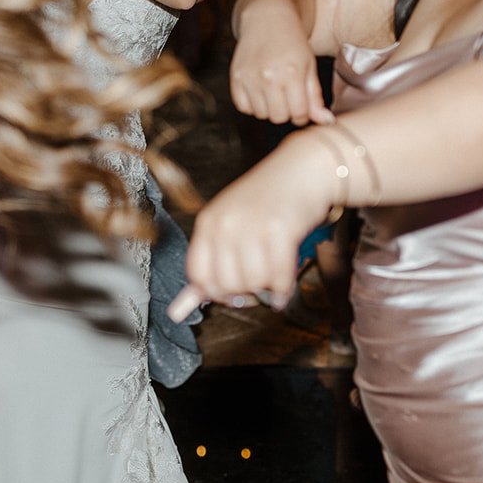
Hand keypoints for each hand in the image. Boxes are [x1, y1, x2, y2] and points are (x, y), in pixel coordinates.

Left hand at [170, 134, 338, 319]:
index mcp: (209, 222)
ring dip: (267, 289)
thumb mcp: (232, 226)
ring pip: (253, 284)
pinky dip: (284, 289)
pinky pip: (279, 277)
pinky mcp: (280, 229)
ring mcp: (252, 225)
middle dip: (245, 294)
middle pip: (227, 285)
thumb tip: (178, 313)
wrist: (304, 169)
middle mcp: (226, 223)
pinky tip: (285, 288)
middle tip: (259, 287)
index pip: (198, 275)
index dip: (215, 292)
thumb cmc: (268, 200)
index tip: (232, 292)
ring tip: (273, 276)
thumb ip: (211, 267)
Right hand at [230, 7, 334, 125]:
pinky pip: (243, 107)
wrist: (267, 18)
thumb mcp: (309, 66)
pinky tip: (259, 89)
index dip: (303, 114)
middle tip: (287, 95)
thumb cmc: (292, 42)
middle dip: (286, 111)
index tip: (301, 105)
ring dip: (269, 107)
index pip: (299, 114)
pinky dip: (252, 104)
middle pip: (278, 117)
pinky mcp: (235, 77)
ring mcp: (250, 77)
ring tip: (273, 89)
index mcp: (293, 73)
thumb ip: (315, 96)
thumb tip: (326, 122)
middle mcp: (269, 76)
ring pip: (261, 114)